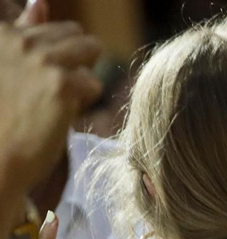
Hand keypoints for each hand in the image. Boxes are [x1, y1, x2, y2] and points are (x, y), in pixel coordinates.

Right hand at [0, 20, 100, 206]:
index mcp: (2, 34)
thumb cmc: (2, 115)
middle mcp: (19, 40)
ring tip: (59, 99)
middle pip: (75, 34)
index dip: (54, 57)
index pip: (48, 27)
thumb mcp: (7, 65)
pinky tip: (61, 113)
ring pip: (90, 50)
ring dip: (83, 75)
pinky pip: (93, 83)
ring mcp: (41, 59)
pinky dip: (84, 100)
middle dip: (75, 60)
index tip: (37, 81)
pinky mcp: (62, 84)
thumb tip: (40, 2)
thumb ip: (23, 31)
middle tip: (53, 91)